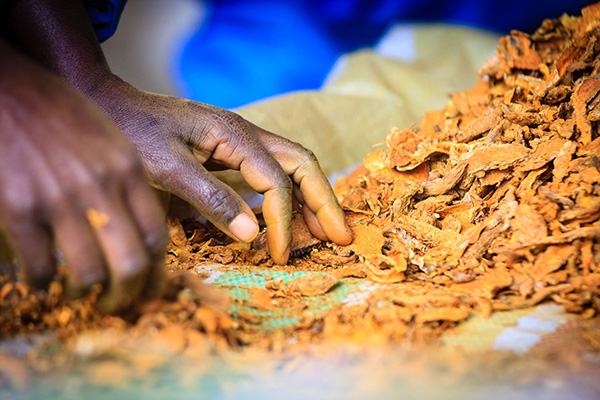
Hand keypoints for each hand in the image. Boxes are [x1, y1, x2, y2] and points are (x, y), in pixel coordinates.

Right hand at [0, 43, 166, 310]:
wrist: (9, 90)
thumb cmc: (61, 114)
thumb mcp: (110, 139)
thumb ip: (128, 183)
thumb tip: (143, 231)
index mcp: (128, 169)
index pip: (158, 236)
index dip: (157, 271)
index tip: (151, 286)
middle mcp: (101, 186)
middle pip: (133, 262)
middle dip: (130, 295)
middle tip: (120, 305)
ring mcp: (59, 198)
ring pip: (89, 273)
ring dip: (85, 295)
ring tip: (78, 295)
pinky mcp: (19, 207)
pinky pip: (40, 265)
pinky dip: (42, 283)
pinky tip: (40, 281)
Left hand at [88, 75, 352, 264]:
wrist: (109, 104)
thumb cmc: (131, 132)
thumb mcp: (165, 167)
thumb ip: (210, 198)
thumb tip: (253, 236)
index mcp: (234, 135)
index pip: (275, 183)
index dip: (282, 222)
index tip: (279, 256)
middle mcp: (247, 134)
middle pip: (303, 165)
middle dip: (324, 202)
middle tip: (342, 237)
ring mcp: (242, 141)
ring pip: (294, 167)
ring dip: (312, 200)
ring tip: (325, 234)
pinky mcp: (232, 151)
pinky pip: (274, 173)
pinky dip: (290, 196)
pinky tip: (290, 218)